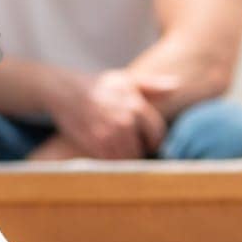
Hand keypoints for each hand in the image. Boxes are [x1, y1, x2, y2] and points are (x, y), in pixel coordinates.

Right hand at [49, 69, 164, 159]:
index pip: (157, 133)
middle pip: (142, 149)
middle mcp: (124, 121)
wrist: (64, 90)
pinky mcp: (93, 144)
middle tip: (131, 146)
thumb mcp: (126, 80)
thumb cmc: (98, 85)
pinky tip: (107, 151)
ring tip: (119, 149)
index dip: (154, 140)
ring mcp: (108, 134)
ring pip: (126, 158)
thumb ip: (152, 86)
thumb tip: (177, 86)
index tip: (149, 141)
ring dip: (125, 157)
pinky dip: (111, 160)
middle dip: (138, 150)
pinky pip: (110, 161)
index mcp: (136, 106)